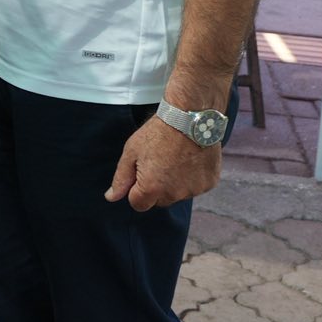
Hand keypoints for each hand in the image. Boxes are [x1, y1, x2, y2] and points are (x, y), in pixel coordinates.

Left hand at [105, 114, 220, 210]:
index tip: (142, 170)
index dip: (136, 188)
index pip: (138, 204)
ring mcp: (194, 190)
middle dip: (156, 187)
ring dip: (175, 182)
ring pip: (178, 194)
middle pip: (159, 201)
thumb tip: (112, 197)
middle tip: (159, 160)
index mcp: (152, 189)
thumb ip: (121, 178)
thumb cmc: (157, 132)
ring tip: (176, 156)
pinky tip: (190, 158)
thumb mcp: (131, 152)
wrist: (190, 116)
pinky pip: (195, 186)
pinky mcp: (209, 183)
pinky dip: (192, 177)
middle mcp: (174, 194)